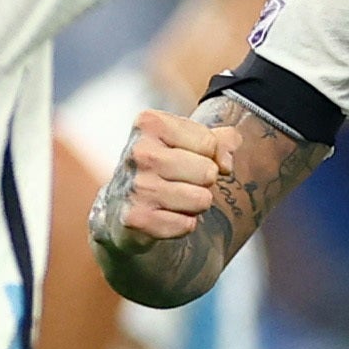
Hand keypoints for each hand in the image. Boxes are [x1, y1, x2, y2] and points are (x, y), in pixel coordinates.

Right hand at [97, 104, 235, 256]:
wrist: (119, 206)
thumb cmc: (161, 168)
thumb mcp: (187, 141)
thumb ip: (220, 140)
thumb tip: (229, 156)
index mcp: (150, 124)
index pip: (210, 143)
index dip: (208, 156)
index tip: (187, 159)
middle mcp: (139, 152)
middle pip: (208, 171)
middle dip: (203, 182)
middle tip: (180, 182)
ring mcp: (136, 186)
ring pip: (201, 199)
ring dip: (194, 204)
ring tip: (173, 199)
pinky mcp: (136, 219)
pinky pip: (187, 224)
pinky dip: (181, 224)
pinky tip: (163, 216)